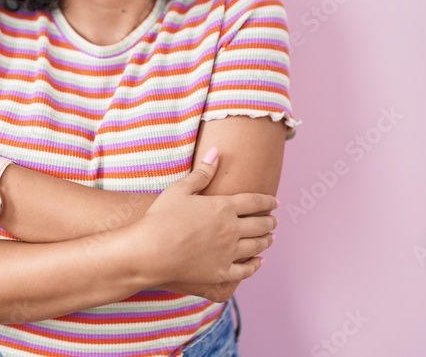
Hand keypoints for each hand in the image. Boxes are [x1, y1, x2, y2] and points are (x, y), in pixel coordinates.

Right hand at [131, 148, 276, 301]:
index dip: (267, 201)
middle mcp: (231, 230)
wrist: (150, 252)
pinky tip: (258, 262)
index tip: (275, 202)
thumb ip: (202, 173)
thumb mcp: (180, 189)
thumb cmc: (161, 217)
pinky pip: (245, 270)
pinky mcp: (221, 273)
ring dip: (266, 241)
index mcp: (223, 207)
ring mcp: (228, 253)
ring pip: (256, 246)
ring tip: (270, 238)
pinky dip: (255, 265)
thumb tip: (216, 152)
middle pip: (260, 225)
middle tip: (274, 221)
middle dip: (269, 222)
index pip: (254, 202)